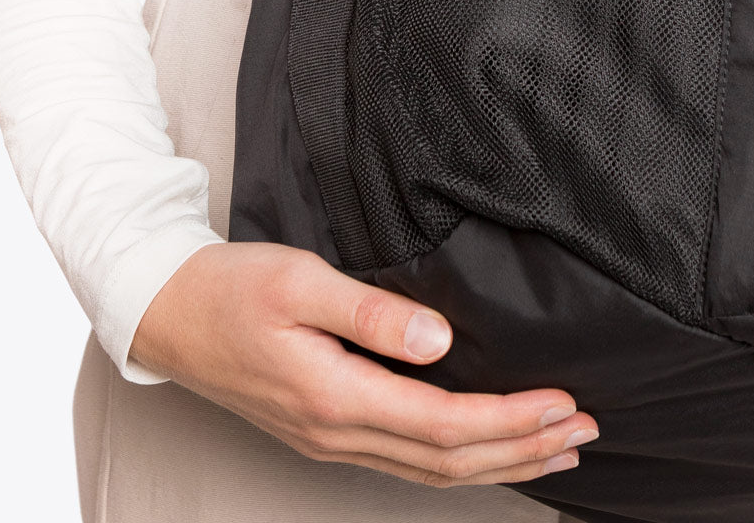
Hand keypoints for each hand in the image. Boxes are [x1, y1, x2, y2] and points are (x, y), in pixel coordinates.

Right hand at [128, 241, 598, 486]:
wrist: (169, 313)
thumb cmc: (232, 289)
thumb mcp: (299, 283)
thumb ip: (370, 314)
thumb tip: (439, 340)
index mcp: (334, 397)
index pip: (445, 425)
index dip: (510, 419)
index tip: (563, 404)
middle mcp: (337, 433)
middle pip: (449, 460)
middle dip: (523, 449)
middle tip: (584, 433)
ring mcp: (330, 440)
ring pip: (430, 470)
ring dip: (498, 461)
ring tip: (555, 450)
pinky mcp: (326, 430)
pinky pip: (407, 462)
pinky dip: (458, 461)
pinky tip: (484, 449)